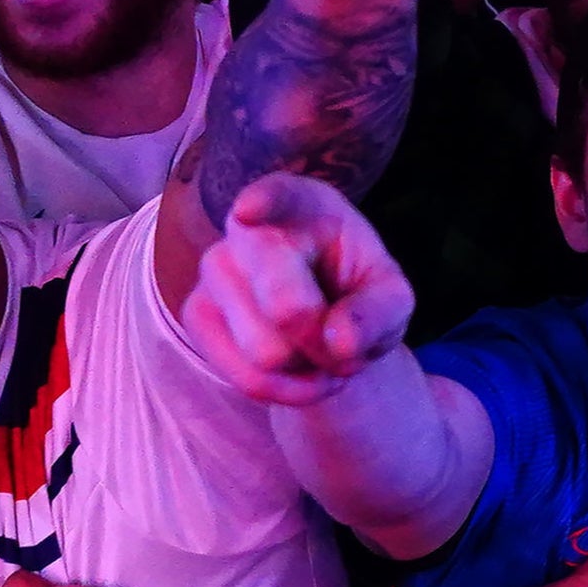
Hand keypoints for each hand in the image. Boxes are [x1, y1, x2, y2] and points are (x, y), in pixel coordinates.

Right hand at [183, 172, 416, 407]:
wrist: (324, 313)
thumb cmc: (357, 287)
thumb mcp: (391, 296)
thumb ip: (380, 312)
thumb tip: (338, 343)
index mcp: (302, 202)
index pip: (278, 196)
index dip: (263, 203)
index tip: (250, 212)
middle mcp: (247, 230)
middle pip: (287, 309)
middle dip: (326, 342)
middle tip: (342, 337)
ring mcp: (213, 269)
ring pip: (265, 354)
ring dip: (308, 370)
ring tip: (319, 348)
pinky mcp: (196, 313)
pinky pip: (246, 379)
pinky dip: (286, 390)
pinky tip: (298, 368)